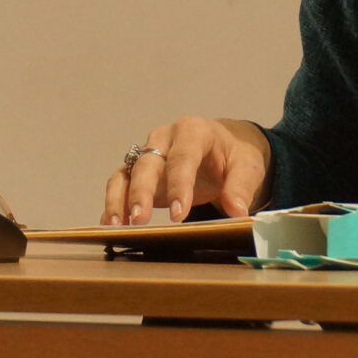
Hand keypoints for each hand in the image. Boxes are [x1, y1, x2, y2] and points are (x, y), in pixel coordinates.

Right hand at [101, 117, 273, 225]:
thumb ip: (241, 187)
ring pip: (126, 172)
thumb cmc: (233, 156)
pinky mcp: (139, 171)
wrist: (222, 148)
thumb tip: (237, 212)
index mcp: (193, 131)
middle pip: (147, 163)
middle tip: (140, 221)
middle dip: (141, 192)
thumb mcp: (247, 166)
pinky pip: (120, 183)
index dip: (178, 185)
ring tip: (115, 226)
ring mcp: (148, 153)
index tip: (178, 214)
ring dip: (119, 199)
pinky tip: (110, 224)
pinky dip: (114, 203)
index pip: (183, 157)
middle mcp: (164, 138)